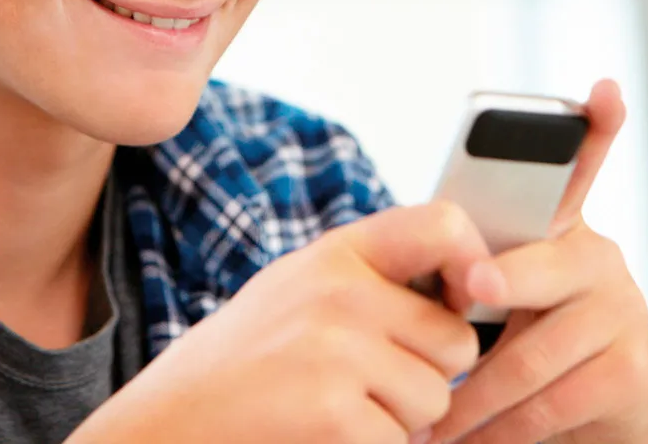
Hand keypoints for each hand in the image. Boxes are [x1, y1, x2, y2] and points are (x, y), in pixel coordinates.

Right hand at [68, 201, 492, 443]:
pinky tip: (324, 433)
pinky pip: (404, 441)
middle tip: (369, 380)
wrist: (172, 418)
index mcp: (335, 252)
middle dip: (429, 373)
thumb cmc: (246, 359)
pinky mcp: (335, 411)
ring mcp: (337, 349)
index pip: (443, 224)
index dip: (474, 263)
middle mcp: (340, 289)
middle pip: (454, 338)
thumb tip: (475, 280)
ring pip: (437, 399)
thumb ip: (373, 278)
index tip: (471, 297)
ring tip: (338, 406)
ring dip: (404, 420)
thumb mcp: (301, 290)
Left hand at [428, 79, 647, 443]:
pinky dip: (502, 428)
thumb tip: (409, 236)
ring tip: (432, 417)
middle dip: (499, 283)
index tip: (602, 88)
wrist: (587, 415)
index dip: (595, 124)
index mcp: (557, 223)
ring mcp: (624, 312)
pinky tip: (470, 438)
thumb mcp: (490, 285)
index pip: (580, 165)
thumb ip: (462, 253)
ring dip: (475, 393)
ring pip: (535, 351)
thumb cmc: (514, 331)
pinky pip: (553, 403)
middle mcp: (597, 255)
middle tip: (468, 293)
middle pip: (539, 266)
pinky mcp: (633, 372)